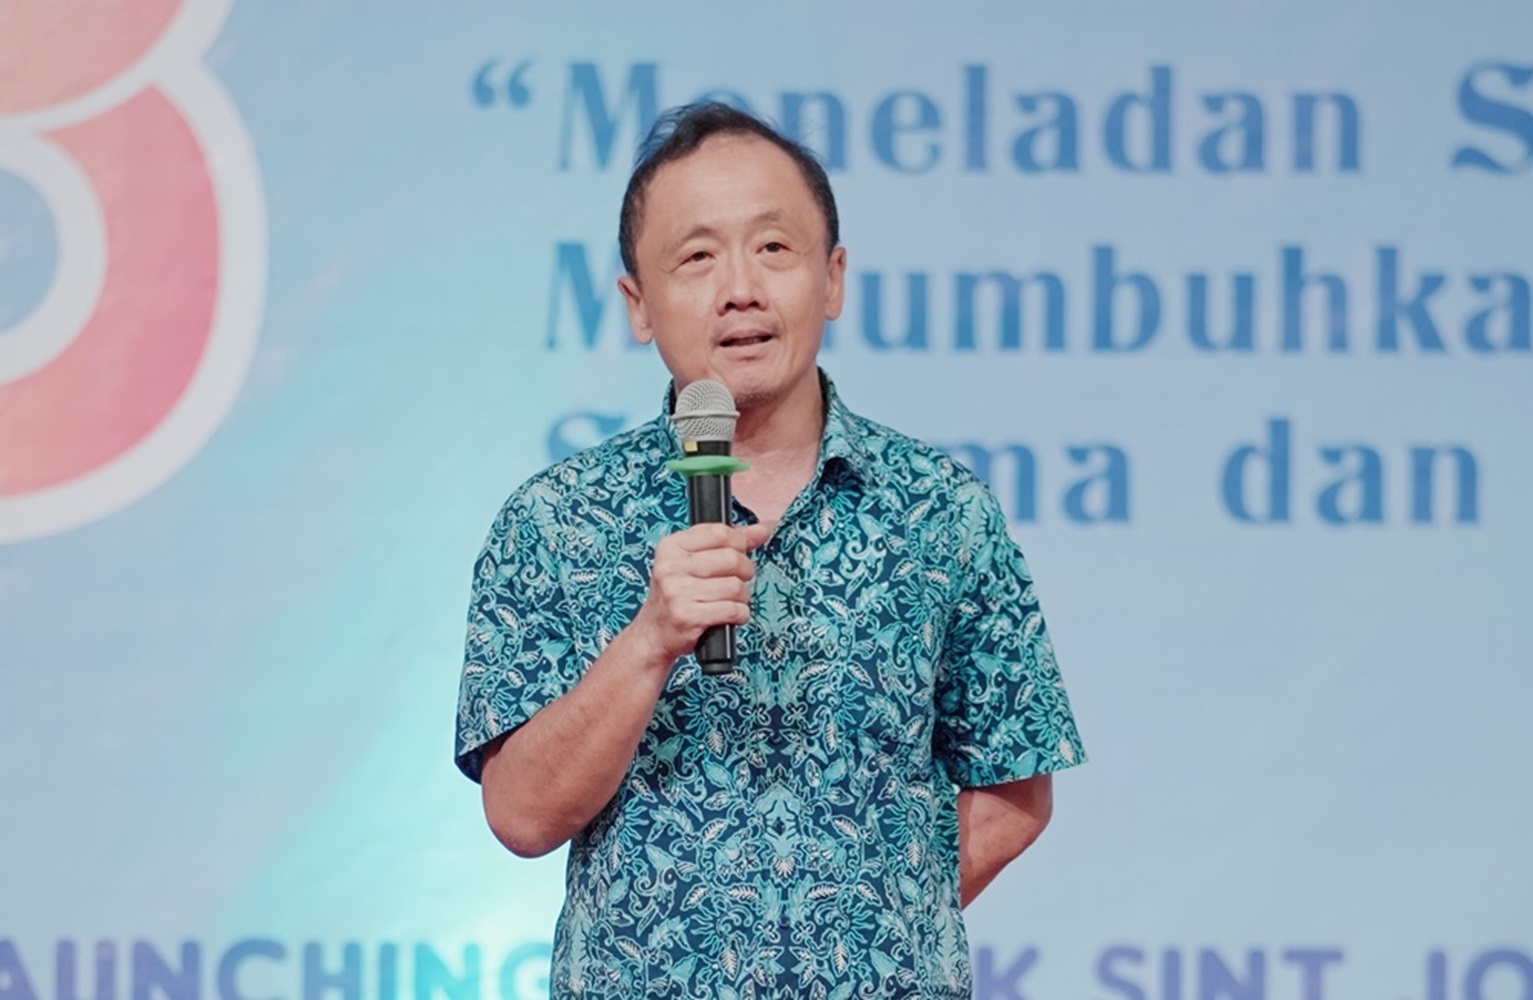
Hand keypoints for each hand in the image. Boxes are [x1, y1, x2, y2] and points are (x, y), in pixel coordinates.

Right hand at [631, 521, 771, 666]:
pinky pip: (733, 610)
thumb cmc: (677, 595)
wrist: (653, 633)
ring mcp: (678, 592)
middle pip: (732, 558)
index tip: (741, 552)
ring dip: (742, 597)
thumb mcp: (692, 562)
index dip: (740, 542)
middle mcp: (671, 567)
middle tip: (738, 580)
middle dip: (745, 571)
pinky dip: (740, 614)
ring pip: (735, 586)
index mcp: (671, 546)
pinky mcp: (688, 616)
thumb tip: (762, 529)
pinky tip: (730, 615)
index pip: (720, 532)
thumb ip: (728, 542)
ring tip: (731, 600)